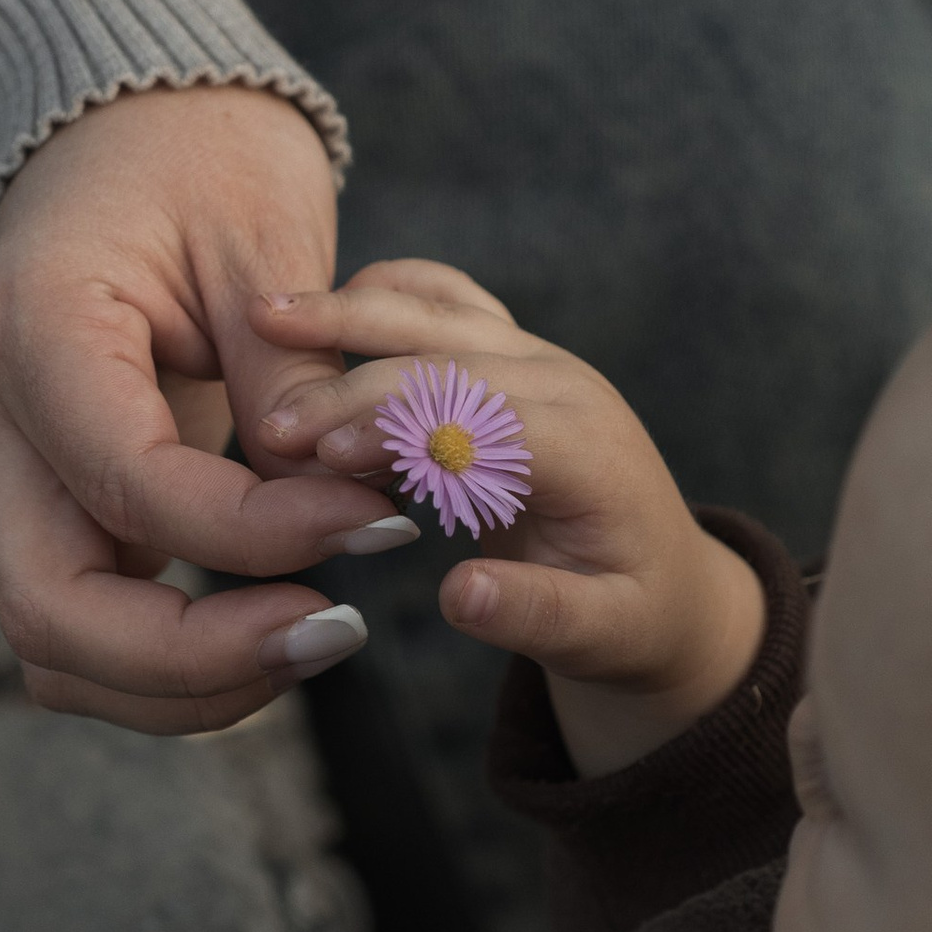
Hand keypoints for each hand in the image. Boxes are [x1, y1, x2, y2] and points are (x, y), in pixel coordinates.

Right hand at [0, 83, 405, 735]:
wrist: (131, 115)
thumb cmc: (200, 151)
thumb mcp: (263, 241)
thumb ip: (292, 382)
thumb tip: (345, 511)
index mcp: (32, 330)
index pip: (134, 489)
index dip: (263, 536)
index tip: (381, 523)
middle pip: (49, 612)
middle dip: (196, 661)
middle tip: (336, 633)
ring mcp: (5, 466)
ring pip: (54, 644)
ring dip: (181, 682)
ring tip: (316, 637)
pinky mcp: (45, 496)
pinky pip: (85, 621)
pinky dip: (169, 658)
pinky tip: (272, 622)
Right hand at [253, 264, 766, 774]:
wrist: (669, 581)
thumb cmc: (630, 617)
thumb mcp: (601, 638)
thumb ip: (534, 616)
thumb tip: (457, 596)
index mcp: (588, 453)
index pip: (487, 419)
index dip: (404, 427)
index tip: (323, 456)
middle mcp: (565, 386)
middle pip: (449, 358)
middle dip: (354, 384)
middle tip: (269, 425)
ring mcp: (538, 358)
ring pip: (436, 311)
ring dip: (349, 315)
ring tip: (263, 320)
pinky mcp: (511, 353)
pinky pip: (442, 299)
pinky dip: (379, 293)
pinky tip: (312, 305)